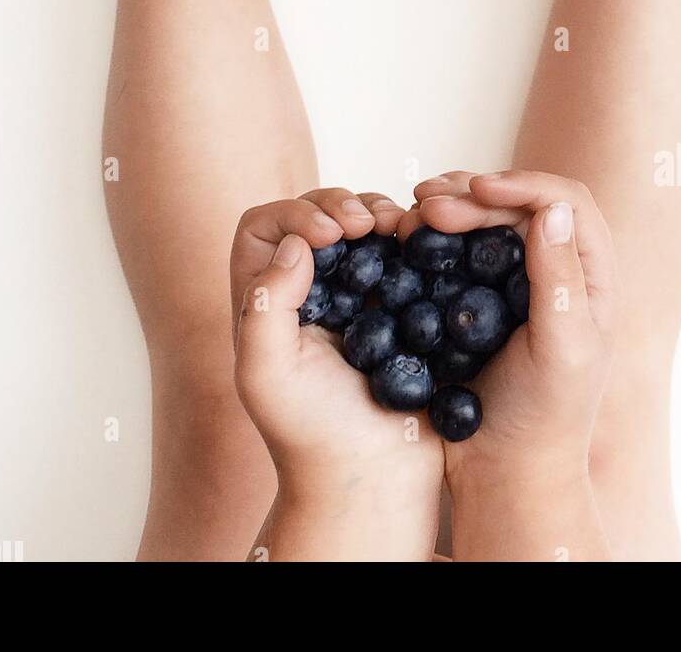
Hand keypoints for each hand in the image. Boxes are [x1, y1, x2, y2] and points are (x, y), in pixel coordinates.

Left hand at [230, 188, 443, 558]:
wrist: (373, 476)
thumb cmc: (310, 434)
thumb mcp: (264, 373)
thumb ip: (265, 304)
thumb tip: (297, 244)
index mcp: (266, 299)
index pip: (265, 228)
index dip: (294, 214)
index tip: (328, 234)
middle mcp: (308, 289)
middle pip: (314, 214)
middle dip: (339, 204)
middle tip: (364, 222)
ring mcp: (356, 294)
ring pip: (360, 224)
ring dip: (376, 210)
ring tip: (392, 223)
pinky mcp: (399, 302)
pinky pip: (401, 250)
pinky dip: (409, 233)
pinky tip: (416, 240)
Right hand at [400, 170, 618, 486]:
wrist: (504, 469)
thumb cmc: (545, 417)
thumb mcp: (563, 350)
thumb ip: (560, 280)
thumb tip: (553, 209)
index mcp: (589, 275)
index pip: (566, 203)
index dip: (524, 185)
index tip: (478, 189)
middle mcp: (553, 267)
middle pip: (517, 202)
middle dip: (472, 195)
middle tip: (426, 206)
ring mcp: (511, 279)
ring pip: (484, 218)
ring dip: (448, 206)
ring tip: (411, 216)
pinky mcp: (474, 294)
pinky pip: (456, 247)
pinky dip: (432, 233)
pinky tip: (405, 236)